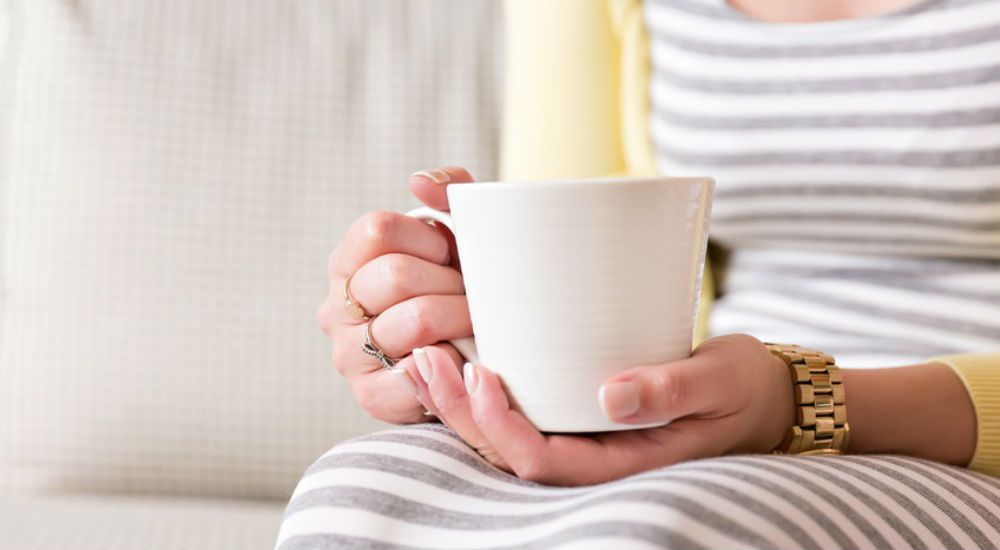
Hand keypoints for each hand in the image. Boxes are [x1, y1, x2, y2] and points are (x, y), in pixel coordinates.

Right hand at [316, 166, 475, 422]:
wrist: (478, 357)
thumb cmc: (461, 286)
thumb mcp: (459, 232)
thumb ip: (447, 191)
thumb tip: (419, 183)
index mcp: (347, 261)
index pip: (377, 230)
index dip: (426, 238)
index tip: (448, 254)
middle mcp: (335, 307)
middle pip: (396, 275)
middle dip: (450, 282)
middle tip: (471, 294)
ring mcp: (348, 354)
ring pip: (416, 320)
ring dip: (461, 318)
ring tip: (474, 322)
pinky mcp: (370, 395)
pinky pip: (420, 371)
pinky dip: (453, 360)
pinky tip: (461, 356)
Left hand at [411, 334, 794, 484]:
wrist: (753, 394)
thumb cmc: (739, 389)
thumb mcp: (719, 382)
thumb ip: (673, 390)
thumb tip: (613, 396)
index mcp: (622, 464)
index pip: (545, 461)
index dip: (502, 425)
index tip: (479, 373)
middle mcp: (590, 457)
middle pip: (508, 450)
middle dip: (459, 409)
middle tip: (424, 358)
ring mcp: (579, 438)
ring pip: (502, 433)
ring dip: (456, 400)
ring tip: (418, 357)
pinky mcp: (573, 414)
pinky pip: (518, 411)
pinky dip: (478, 387)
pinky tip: (449, 355)